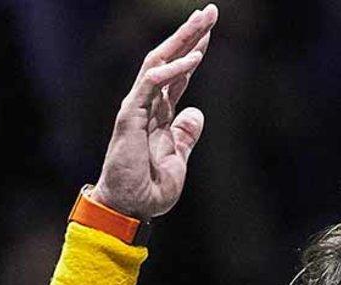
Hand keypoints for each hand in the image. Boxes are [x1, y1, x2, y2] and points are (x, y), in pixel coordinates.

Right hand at [92, 5, 217, 218]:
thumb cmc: (150, 189)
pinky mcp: (130, 116)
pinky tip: (191, 58)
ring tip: (201, 21)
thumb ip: (186, 135)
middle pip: (171, 59)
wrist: (130, 209)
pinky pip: (151, 86)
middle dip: (190, 34)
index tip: (211, 29)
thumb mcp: (179, 159)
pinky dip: (171, 71)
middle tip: (210, 10)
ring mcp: (137, 107)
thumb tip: (197, 113)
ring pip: (159, 63)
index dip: (195, 50)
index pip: (180, 73)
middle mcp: (148, 105)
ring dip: (181, 40)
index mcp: (160, 114)